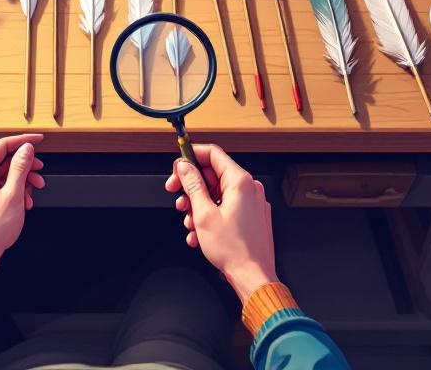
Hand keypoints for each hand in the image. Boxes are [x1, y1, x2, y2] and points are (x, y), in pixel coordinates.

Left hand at [0, 134, 44, 280]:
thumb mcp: (14, 195)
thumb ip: (20, 168)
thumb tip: (26, 150)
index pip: (1, 146)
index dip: (22, 142)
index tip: (38, 140)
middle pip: (1, 163)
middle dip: (23, 169)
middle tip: (39, 175)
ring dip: (19, 183)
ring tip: (31, 196)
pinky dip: (9, 192)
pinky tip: (21, 203)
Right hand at [164, 145, 277, 300]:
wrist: (252, 276)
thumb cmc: (234, 249)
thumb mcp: (203, 214)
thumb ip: (193, 186)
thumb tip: (185, 168)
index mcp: (240, 182)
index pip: (213, 154)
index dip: (191, 157)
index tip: (178, 167)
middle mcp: (249, 188)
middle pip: (213, 175)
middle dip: (191, 187)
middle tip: (177, 198)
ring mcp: (251, 203)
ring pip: (217, 193)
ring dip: (198, 205)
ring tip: (190, 222)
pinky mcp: (250, 216)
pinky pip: (225, 207)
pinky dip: (210, 215)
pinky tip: (199, 232)